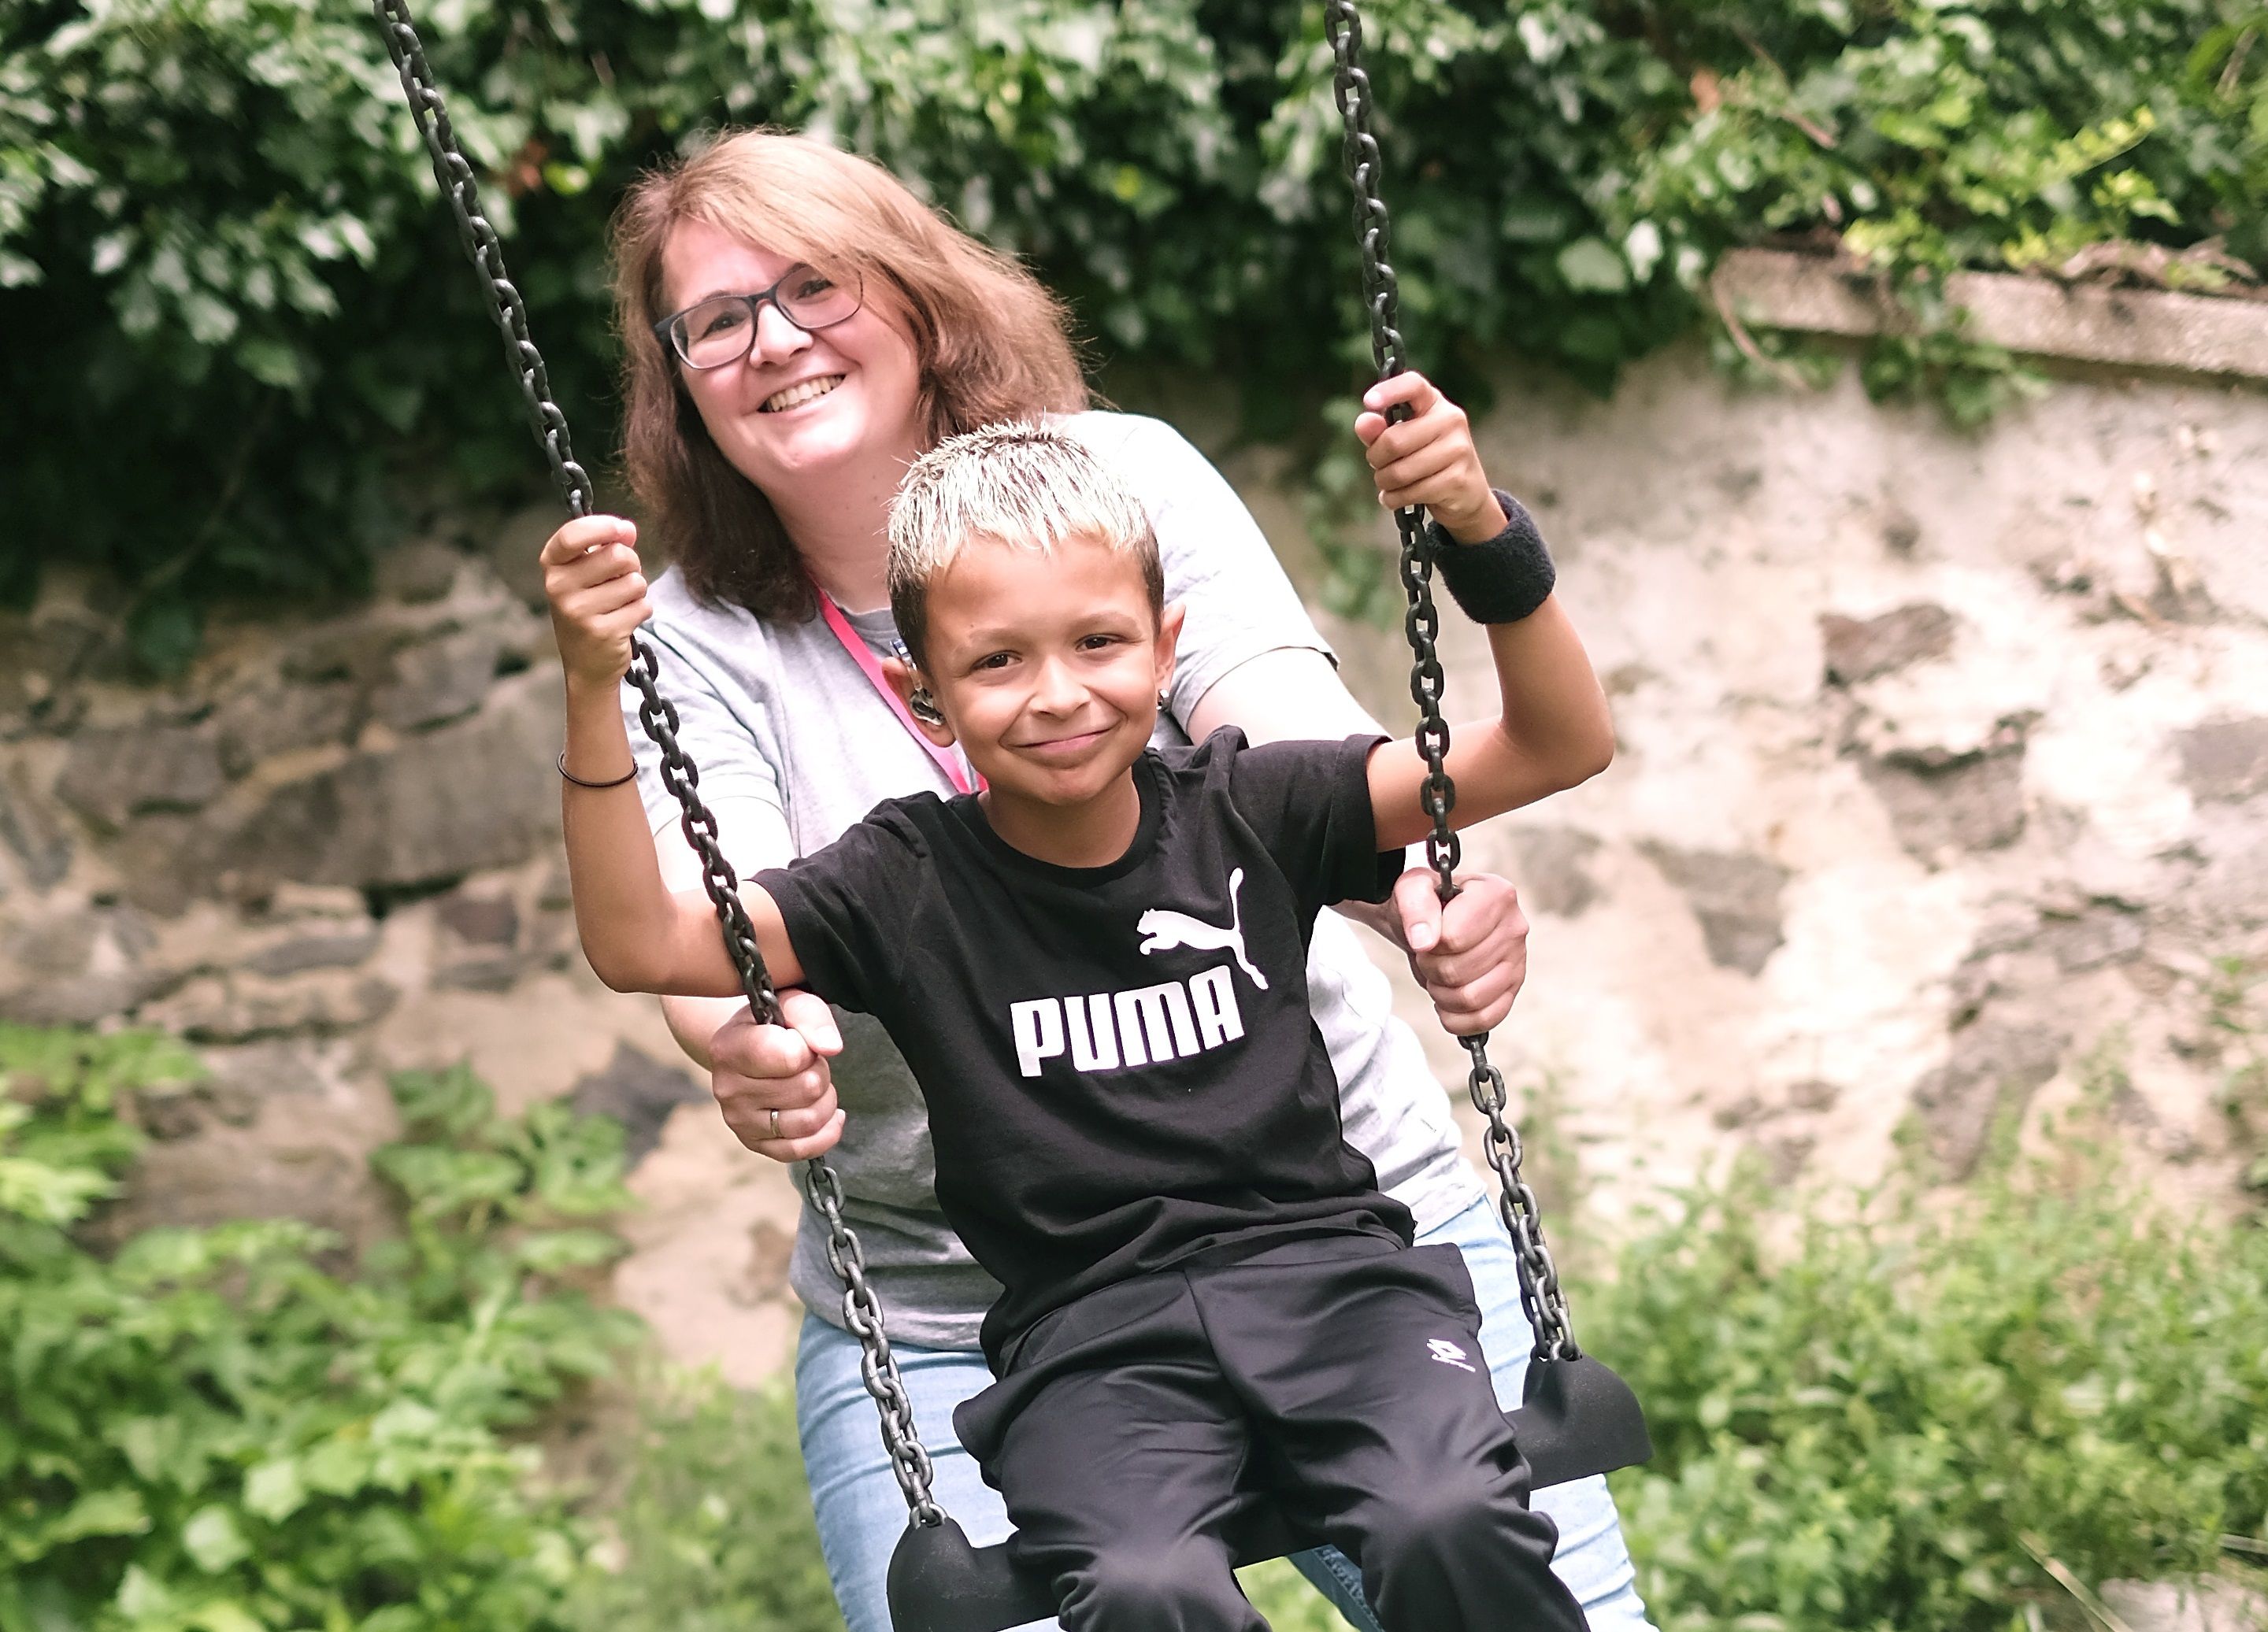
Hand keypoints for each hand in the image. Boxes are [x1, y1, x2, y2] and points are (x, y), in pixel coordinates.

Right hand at [540, 515, 651, 691]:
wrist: (586, 665)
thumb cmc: (589, 609)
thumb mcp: (585, 575)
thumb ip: (604, 547)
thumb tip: (628, 530)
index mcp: (552, 567)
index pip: (572, 535)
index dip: (603, 526)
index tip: (623, 529)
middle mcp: (559, 588)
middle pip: (618, 555)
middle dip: (631, 564)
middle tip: (621, 580)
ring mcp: (579, 612)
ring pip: (635, 581)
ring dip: (636, 591)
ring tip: (619, 604)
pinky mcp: (603, 632)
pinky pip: (643, 606)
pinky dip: (641, 611)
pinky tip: (623, 621)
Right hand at [707, 988, 846, 1160]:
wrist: (749, 1045)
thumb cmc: (772, 1022)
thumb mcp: (790, 1003)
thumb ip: (811, 1016)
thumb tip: (831, 1047)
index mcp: (729, 1048)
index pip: (791, 1056)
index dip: (808, 1046)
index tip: (798, 1039)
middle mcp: (727, 1089)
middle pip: (808, 1089)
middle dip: (820, 1071)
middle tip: (807, 1061)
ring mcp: (739, 1120)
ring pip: (809, 1121)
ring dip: (825, 1099)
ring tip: (812, 1082)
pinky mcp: (754, 1143)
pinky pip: (801, 1150)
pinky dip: (826, 1132)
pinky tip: (829, 1114)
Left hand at [1354, 372, 1507, 543]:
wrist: (1466, 493)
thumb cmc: (1425, 460)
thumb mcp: (1399, 440)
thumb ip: (1379, 431)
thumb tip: (1364, 422)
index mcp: (1433, 402)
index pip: (1413, 385)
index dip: (1389, 391)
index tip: (1369, 402)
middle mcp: (1450, 419)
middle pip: (1393, 440)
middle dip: (1376, 459)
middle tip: (1379, 465)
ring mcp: (1458, 449)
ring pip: (1399, 471)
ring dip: (1385, 483)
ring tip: (1391, 483)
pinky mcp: (1457, 479)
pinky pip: (1410, 492)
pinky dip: (1395, 499)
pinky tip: (1400, 497)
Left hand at [1385, 868, 1527, 1035]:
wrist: (1433, 922)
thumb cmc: (1425, 905)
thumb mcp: (1411, 889)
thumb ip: (1415, 906)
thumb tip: (1424, 941)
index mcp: (1496, 895)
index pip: (1453, 939)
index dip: (1428, 944)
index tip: (1427, 934)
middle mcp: (1515, 928)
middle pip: (1458, 972)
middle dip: (1430, 969)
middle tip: (1428, 956)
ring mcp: (1518, 962)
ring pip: (1471, 999)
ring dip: (1441, 994)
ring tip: (1438, 975)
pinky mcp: (1513, 990)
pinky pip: (1485, 1019)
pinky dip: (1456, 1018)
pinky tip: (1447, 1001)